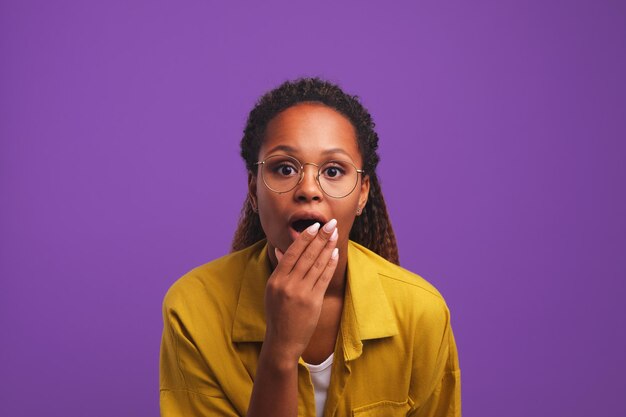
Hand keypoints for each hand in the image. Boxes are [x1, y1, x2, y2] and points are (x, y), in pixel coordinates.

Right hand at [263, 219, 338, 363]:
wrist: (282, 341)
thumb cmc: (278, 314)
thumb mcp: (273, 290)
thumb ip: (279, 269)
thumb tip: (280, 248)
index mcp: (276, 280)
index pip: (292, 253)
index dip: (305, 238)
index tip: (314, 225)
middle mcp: (287, 285)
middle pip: (307, 255)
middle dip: (321, 237)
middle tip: (330, 224)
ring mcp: (301, 293)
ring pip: (317, 264)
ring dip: (328, 247)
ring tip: (335, 235)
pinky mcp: (313, 301)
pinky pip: (324, 278)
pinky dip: (330, 264)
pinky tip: (336, 253)